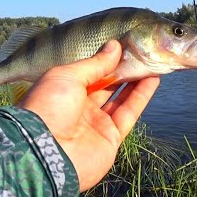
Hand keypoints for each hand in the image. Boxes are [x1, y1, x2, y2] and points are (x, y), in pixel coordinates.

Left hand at [18, 40, 159, 191]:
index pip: (90, 71)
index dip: (106, 59)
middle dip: (122, 69)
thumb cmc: (48, 107)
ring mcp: (95, 123)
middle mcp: (79, 106)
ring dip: (135, 80)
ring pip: (120, 98)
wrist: (44, 152)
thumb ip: (95, 63)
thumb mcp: (68, 76)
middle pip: (106, 84)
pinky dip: (141, 96)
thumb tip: (115, 46)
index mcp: (64, 90)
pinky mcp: (111, 138)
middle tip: (140, 51)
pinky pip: (129, 113)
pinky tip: (153, 79)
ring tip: (151, 62)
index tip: (124, 44)